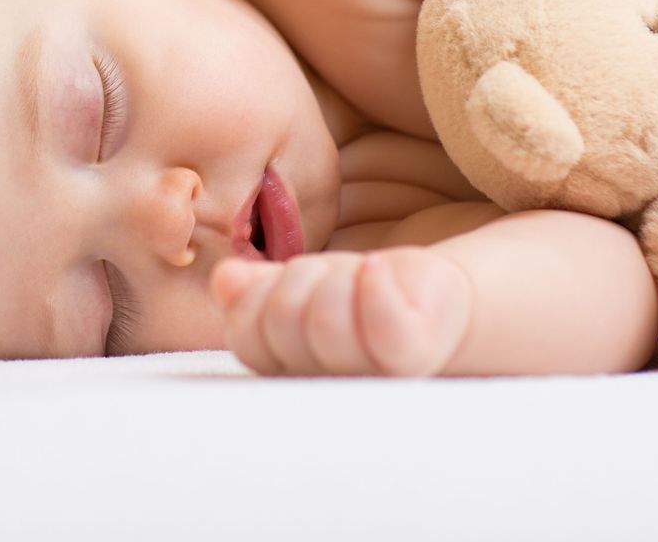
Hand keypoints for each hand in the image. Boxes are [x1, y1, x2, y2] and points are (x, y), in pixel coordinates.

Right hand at [210, 248, 472, 375]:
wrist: (433, 300)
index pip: (246, 335)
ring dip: (338, 277)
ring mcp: (373, 378)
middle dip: (301, 279)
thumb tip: (225, 278)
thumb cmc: (360, 297)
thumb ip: (256, 292)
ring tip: (361, 279)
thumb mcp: (300, 289)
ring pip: (325, 317)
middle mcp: (328, 390)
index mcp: (289, 374)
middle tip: (332, 280)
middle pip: (282, 319)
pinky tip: (376, 268)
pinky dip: (373, 282)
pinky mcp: (414, 355)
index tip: (288, 285)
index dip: (258, 296)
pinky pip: (381, 320)